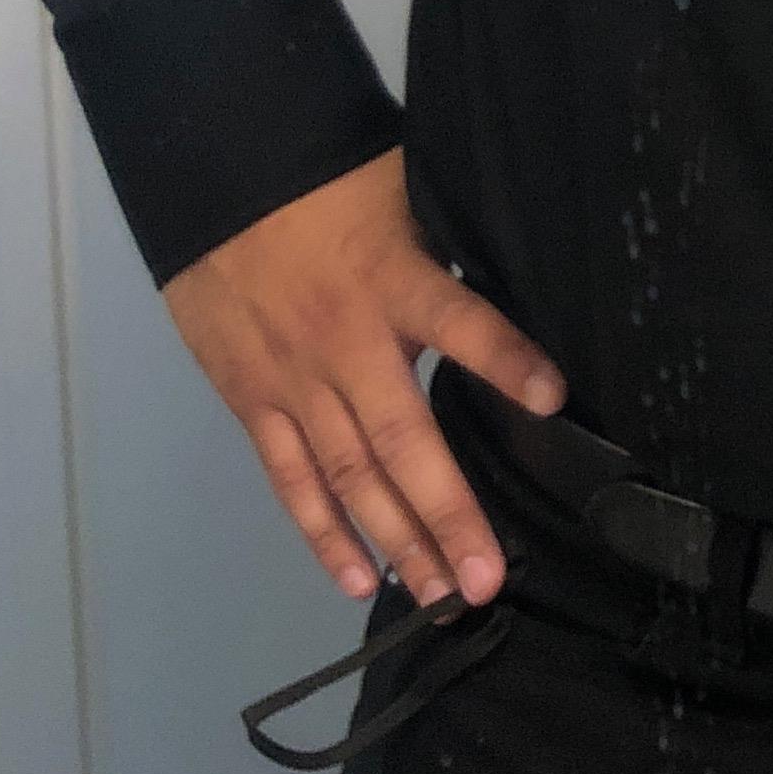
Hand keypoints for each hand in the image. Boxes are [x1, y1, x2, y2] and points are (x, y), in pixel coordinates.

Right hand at [159, 146, 564, 608]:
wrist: (217, 177)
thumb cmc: (329, 183)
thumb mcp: (406, 194)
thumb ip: (450, 251)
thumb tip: (524, 278)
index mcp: (393, 280)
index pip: (459, 321)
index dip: (505, 359)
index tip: (555, 398)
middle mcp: (345, 343)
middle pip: (402, 440)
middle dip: (447, 514)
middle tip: (487, 581)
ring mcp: (295, 381)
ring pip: (350, 476)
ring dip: (397, 541)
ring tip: (442, 596)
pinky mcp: (253, 400)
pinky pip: (291, 478)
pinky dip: (322, 532)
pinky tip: (358, 578)